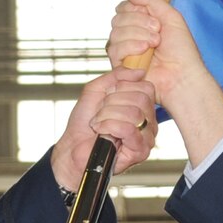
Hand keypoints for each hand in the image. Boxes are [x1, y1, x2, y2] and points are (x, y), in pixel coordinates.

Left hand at [51, 66, 158, 189]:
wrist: (73, 148)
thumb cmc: (84, 123)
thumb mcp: (96, 90)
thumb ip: (117, 76)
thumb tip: (140, 71)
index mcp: (142, 106)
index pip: (146, 87)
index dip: (122, 88)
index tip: (106, 98)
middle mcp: (149, 121)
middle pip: (141, 98)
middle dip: (112, 102)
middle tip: (100, 113)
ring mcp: (147, 137)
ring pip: (134, 113)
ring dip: (107, 116)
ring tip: (99, 124)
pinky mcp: (140, 151)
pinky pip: (129, 129)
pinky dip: (109, 126)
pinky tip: (101, 132)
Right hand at [107, 0, 222, 161]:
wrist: (182, 75)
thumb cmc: (181, 50)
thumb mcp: (169, 16)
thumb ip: (149, 0)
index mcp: (141, 23)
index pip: (124, 7)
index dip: (136, 10)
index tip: (156, 19)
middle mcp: (130, 36)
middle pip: (118, 18)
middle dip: (140, 23)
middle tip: (158, 33)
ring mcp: (124, 51)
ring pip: (116, 32)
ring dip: (138, 35)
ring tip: (155, 44)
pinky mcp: (120, 65)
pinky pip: (114, 48)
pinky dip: (131, 47)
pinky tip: (145, 53)